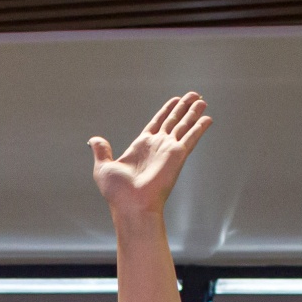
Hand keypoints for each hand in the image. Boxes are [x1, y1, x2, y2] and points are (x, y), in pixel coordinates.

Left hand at [89, 92, 210, 218]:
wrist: (131, 206)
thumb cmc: (118, 193)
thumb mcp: (103, 167)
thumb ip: (102, 151)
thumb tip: (93, 140)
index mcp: (141, 146)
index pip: (157, 123)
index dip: (167, 110)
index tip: (176, 100)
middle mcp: (157, 146)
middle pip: (173, 121)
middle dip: (183, 107)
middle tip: (193, 95)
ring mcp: (168, 150)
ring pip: (184, 126)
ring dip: (193, 113)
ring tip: (201, 100)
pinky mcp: (177, 155)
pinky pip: (191, 137)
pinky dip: (199, 128)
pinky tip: (207, 119)